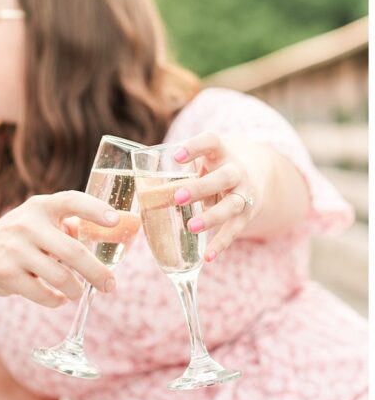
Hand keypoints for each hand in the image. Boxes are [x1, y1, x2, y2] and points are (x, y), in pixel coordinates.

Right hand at [0, 190, 119, 307]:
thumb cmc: (19, 236)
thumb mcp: (39, 220)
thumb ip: (69, 225)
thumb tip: (111, 237)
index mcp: (41, 207)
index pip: (71, 201)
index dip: (95, 210)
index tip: (115, 221)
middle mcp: (28, 225)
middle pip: (73, 251)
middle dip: (97, 272)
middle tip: (109, 285)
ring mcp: (15, 250)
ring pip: (60, 277)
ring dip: (75, 289)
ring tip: (78, 292)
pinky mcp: (6, 274)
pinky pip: (43, 294)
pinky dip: (56, 300)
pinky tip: (58, 298)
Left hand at [171, 132, 260, 261]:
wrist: (259, 171)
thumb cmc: (215, 164)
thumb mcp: (203, 158)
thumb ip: (178, 169)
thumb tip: (139, 185)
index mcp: (221, 151)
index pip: (210, 142)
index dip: (194, 147)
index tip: (176, 155)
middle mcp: (237, 170)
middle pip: (224, 177)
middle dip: (201, 188)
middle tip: (178, 197)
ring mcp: (245, 192)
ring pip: (232, 205)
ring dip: (212, 217)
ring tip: (191, 227)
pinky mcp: (248, 213)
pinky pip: (235, 229)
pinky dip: (221, 243)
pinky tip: (207, 257)